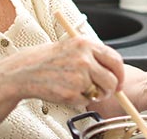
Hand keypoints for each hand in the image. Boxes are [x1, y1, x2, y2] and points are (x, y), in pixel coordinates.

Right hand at [0, 36, 124, 104]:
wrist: (26, 70)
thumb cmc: (49, 58)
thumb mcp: (73, 46)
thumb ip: (93, 54)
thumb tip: (113, 68)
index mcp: (86, 44)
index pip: (116, 60)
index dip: (120, 74)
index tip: (119, 81)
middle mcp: (84, 59)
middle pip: (112, 80)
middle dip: (111, 89)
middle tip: (103, 91)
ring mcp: (78, 77)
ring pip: (101, 93)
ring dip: (95, 95)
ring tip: (80, 88)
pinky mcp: (71, 93)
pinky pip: (85, 101)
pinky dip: (79, 100)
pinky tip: (67, 90)